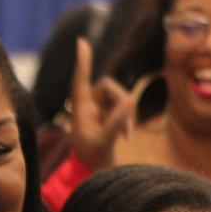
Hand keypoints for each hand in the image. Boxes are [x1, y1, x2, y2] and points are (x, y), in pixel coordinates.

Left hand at [67, 37, 134, 171]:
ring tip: (126, 136)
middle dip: (120, 103)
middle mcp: (89, 104)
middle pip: (108, 87)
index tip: (81, 42)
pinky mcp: (110, 111)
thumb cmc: (94, 157)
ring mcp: (100, 107)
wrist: (96, 169)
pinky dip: (127, 119)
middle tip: (127, 131)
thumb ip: (115, 122)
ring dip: (126, 114)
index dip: (83, 63)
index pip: (80, 82)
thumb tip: (130, 100)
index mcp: (80, 110)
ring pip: (119, 96)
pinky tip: (126, 136)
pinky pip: (124, 105)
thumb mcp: (104, 142)